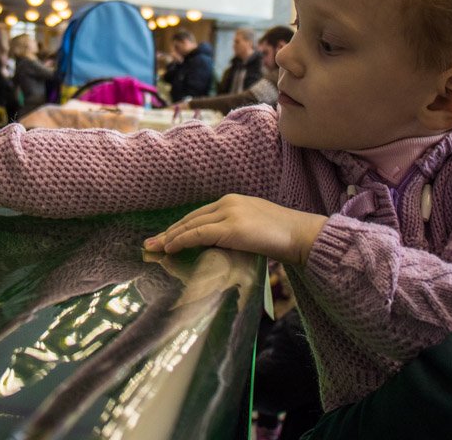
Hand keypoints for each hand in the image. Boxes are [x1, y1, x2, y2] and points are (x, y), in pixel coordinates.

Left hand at [142, 194, 327, 266]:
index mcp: (232, 201)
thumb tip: (218, 246)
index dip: (179, 227)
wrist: (301, 234)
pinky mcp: (231, 228)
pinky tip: (170, 248)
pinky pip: (199, 234)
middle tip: (150, 244)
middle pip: (190, 219)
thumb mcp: (253, 228)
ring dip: (170, 238)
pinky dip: (182, 241)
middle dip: (168, 232)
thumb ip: (234, 231)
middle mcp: (227, 203)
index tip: (165, 237)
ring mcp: (229, 213)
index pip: (198, 215)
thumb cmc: (282, 236)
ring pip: (191, 226)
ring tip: (154, 249)